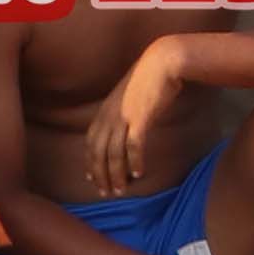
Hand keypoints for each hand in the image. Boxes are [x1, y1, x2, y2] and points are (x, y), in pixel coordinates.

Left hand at [76, 46, 179, 207]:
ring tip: (122, 190)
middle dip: (101, 176)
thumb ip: (123, 113)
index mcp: (104, 112)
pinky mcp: (140, 118)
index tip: (92, 179)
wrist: (162, 61)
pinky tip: (138, 173)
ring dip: (116, 174)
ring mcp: (123, 117)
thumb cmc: (149, 77)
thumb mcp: (128, 97)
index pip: (91, 144)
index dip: (91, 163)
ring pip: (114, 153)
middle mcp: (109, 116)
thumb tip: (126, 128)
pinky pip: (134, 145)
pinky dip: (134, 161)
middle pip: (99, 153)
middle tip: (107, 193)